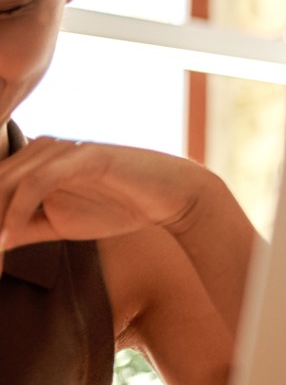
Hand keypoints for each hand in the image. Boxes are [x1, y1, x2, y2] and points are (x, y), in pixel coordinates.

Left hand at [0, 136, 211, 258]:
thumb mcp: (60, 224)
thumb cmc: (119, 206)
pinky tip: (8, 236)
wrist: (170, 197)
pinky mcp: (83, 156)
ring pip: (8, 180)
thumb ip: (26, 228)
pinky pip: (37, 181)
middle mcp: (44, 148)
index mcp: (36, 161)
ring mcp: (63, 150)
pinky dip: (16, 210)